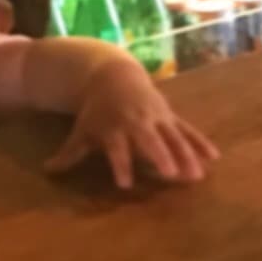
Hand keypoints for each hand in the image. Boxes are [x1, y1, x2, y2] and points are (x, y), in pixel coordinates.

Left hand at [44, 54, 218, 189]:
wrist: (113, 76)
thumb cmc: (96, 110)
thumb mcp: (82, 130)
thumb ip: (69, 153)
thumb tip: (47, 172)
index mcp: (114, 128)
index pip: (117, 149)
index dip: (121, 165)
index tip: (124, 184)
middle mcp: (137, 122)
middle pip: (151, 141)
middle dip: (162, 156)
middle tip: (172, 175)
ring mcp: (157, 118)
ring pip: (174, 137)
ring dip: (187, 155)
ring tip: (198, 175)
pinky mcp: (170, 116)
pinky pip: (188, 130)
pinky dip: (200, 143)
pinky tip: (214, 157)